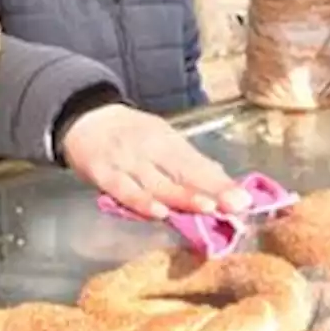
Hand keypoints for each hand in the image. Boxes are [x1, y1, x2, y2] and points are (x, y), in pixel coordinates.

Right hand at [61, 104, 251, 219]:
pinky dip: (141, 201)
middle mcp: (152, 149)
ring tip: (209, 210)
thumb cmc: (130, 136)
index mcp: (169, 142)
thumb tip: (224, 186)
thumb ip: (189, 166)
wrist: (84, 117)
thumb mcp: (162, 142)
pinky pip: (124, 190)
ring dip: (184, 197)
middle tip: (236, 207)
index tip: (244, 200)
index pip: (199, 165)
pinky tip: (159, 212)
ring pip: (158, 183)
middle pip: (184, 172)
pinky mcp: (103, 173)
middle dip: (211, 190)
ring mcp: (127, 161)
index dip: (222, 184)